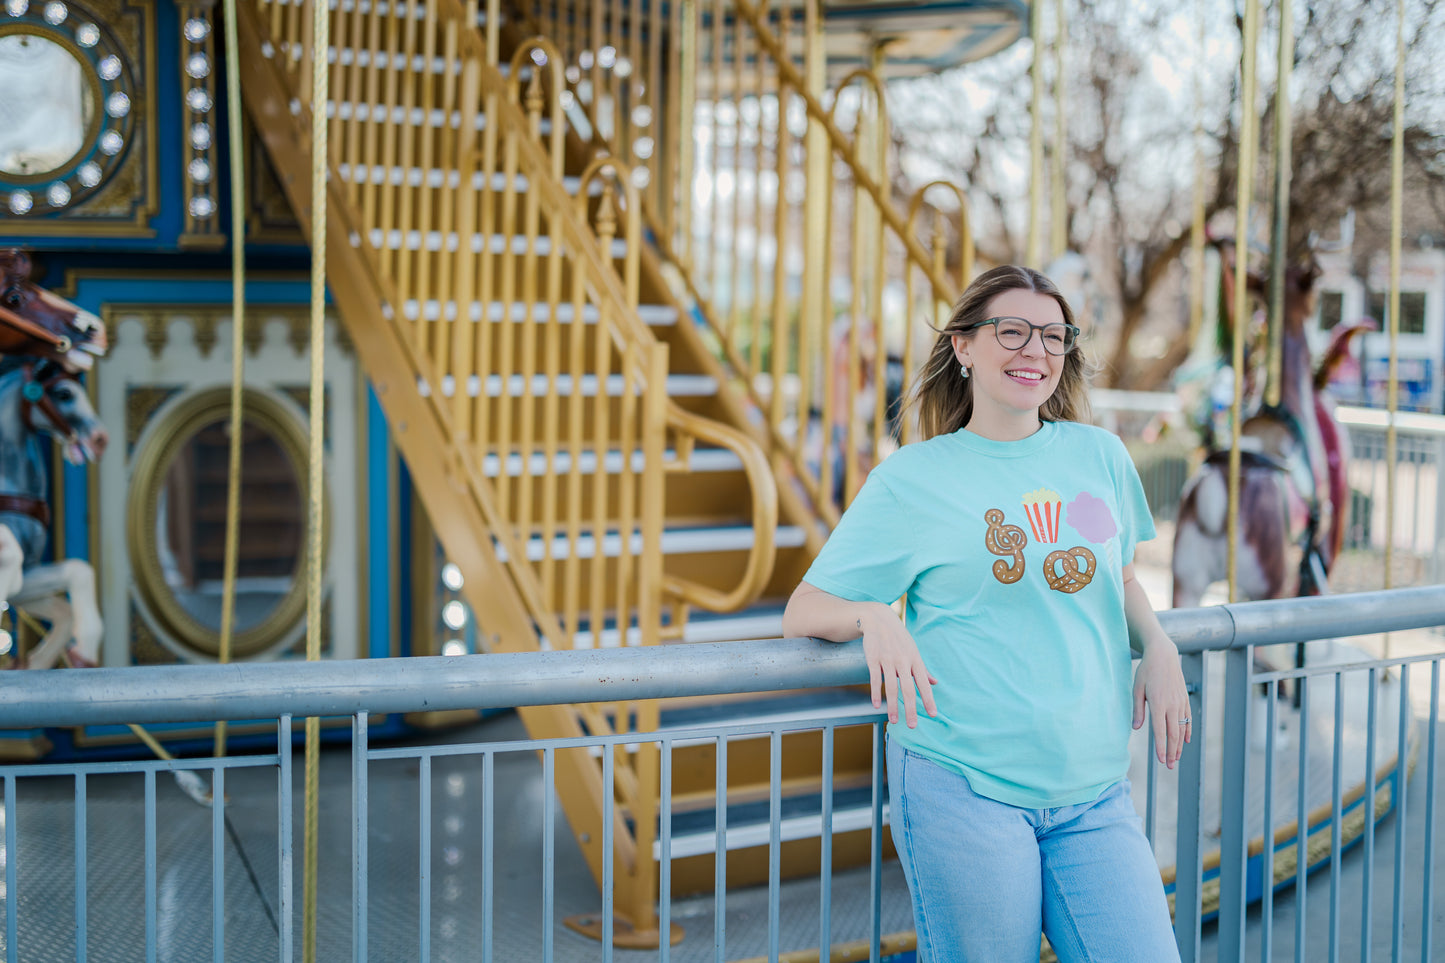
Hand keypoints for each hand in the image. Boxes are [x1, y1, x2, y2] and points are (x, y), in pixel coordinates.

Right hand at [857, 606, 937, 727]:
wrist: (878, 620)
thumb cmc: (899, 638)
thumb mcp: (914, 651)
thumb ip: (923, 669)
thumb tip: (935, 682)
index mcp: (915, 660)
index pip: (923, 683)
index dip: (928, 699)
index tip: (933, 714)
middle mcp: (903, 661)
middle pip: (908, 689)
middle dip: (911, 709)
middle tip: (912, 725)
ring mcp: (887, 660)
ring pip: (890, 686)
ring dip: (892, 705)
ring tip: (894, 720)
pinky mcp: (873, 659)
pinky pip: (874, 678)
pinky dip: (875, 692)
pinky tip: (877, 705)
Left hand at [1133, 637, 1189, 767]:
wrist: (1164, 655)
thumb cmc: (1146, 671)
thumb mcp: (1137, 688)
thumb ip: (1137, 709)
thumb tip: (1135, 728)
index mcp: (1158, 703)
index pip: (1160, 731)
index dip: (1160, 747)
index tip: (1161, 760)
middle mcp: (1172, 705)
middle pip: (1173, 734)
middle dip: (1171, 752)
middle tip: (1169, 766)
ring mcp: (1180, 702)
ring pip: (1182, 728)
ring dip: (1179, 745)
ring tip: (1176, 758)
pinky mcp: (1185, 699)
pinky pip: (1188, 718)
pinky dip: (1187, 731)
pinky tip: (1185, 741)